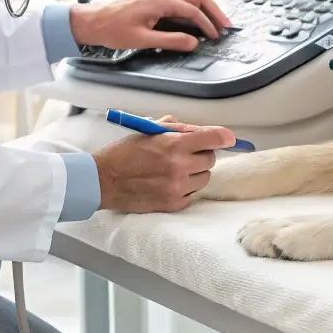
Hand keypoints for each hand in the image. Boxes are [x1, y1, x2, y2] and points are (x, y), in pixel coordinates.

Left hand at [68, 0, 231, 51]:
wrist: (92, 20)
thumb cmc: (112, 28)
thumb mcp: (142, 39)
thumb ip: (170, 41)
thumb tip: (192, 43)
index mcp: (161, 0)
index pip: (193, 10)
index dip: (206, 25)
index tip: (215, 37)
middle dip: (214, 10)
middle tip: (225, 26)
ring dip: (205, 6)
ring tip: (216, 21)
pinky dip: (194, 5)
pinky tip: (196, 17)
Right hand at [93, 120, 237, 212]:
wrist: (103, 180)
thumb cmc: (123, 153)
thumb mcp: (148, 131)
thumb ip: (174, 128)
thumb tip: (196, 130)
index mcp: (174, 145)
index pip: (213, 138)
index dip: (224, 137)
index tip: (229, 139)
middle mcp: (179, 166)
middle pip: (211, 159)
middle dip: (202, 154)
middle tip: (187, 154)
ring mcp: (177, 187)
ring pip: (204, 178)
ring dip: (195, 172)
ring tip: (175, 170)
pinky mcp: (173, 203)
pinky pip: (192, 194)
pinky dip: (185, 188)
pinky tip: (168, 183)